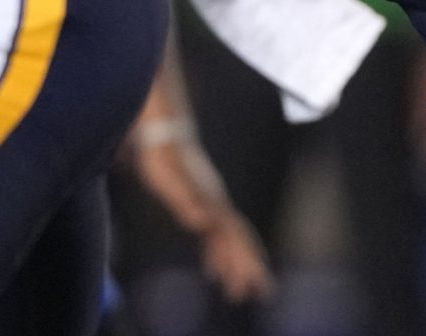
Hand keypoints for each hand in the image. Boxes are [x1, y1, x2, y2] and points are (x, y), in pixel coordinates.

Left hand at [130, 125, 275, 305]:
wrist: (164, 132)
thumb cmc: (163, 158)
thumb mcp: (169, 181)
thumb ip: (186, 201)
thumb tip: (202, 222)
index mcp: (212, 203)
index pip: (235, 238)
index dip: (244, 261)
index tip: (253, 283)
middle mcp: (216, 205)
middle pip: (238, 240)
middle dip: (249, 267)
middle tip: (261, 293)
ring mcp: (210, 204)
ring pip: (228, 240)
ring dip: (234, 265)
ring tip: (236, 290)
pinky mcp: (200, 205)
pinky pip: (214, 238)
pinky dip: (217, 256)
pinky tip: (212, 270)